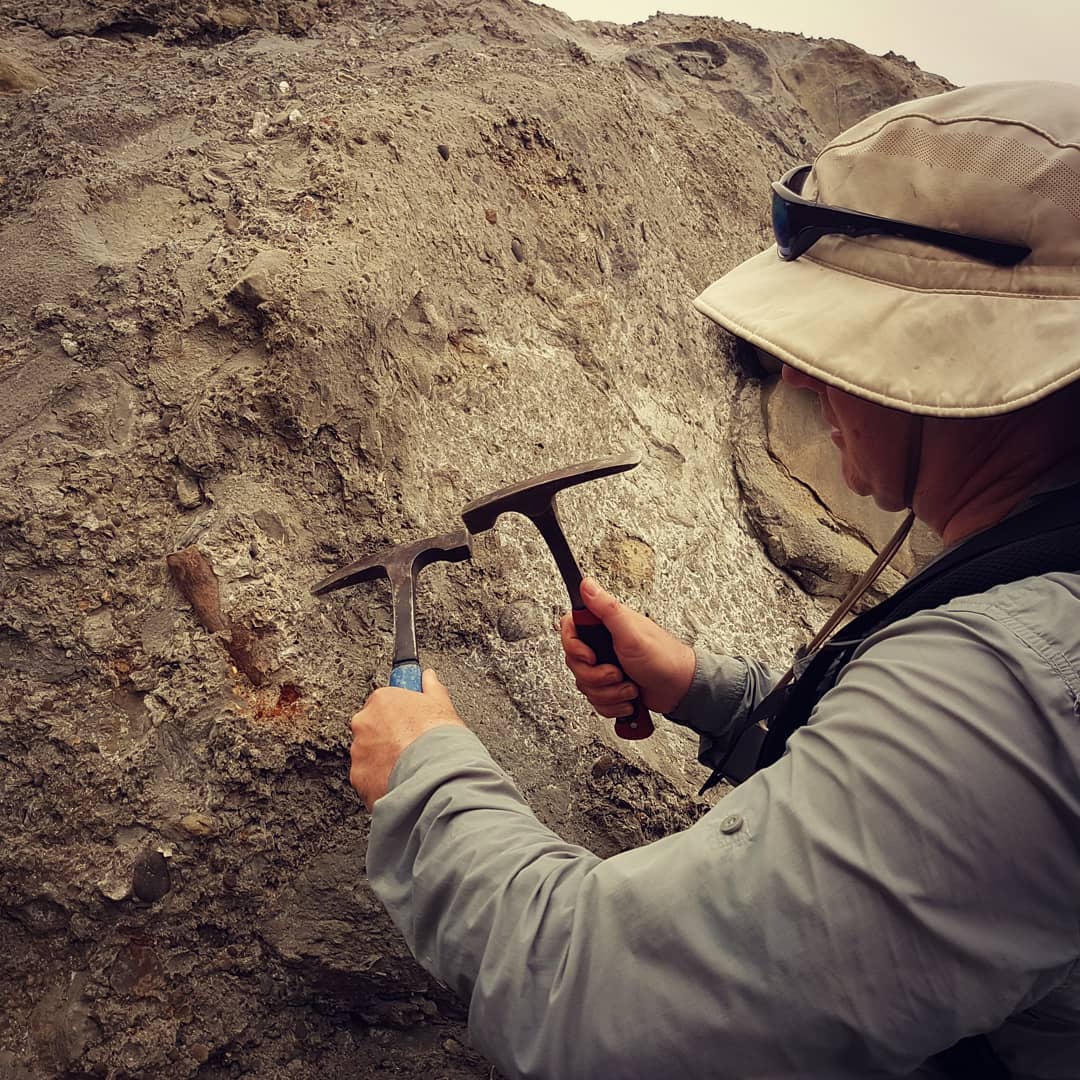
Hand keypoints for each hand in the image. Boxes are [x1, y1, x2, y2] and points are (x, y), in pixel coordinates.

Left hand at [349, 669, 465, 809]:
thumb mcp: (442, 705)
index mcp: (382, 700)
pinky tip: (400, 779)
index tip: (407, 721)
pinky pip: (367, 776)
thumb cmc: (439, 738)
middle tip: (410, 745)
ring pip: (368, 753)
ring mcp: (359, 751)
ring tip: (408, 765)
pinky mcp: (359, 777)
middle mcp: (364, 723)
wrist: (436, 774)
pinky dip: (380, 779)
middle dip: (387, 736)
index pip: (383, 702)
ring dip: (383, 758)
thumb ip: (432, 687)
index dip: (398, 714)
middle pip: (372, 728)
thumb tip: (429, 677)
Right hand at [561, 578, 695, 716]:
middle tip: (617, 672)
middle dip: (596, 676)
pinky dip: (613, 704)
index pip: (570, 629)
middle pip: (575, 663)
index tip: (590, 655)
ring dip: (609, 692)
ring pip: (585, 685)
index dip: (574, 647)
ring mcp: (606, 666)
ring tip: (628, 686)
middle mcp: (603, 644)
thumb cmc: (663, 658)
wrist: (679, 690)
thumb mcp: (631, 631)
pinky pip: (596, 700)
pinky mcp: (610, 686)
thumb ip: (606, 608)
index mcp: (605, 626)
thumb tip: (587, 584)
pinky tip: (628, 697)